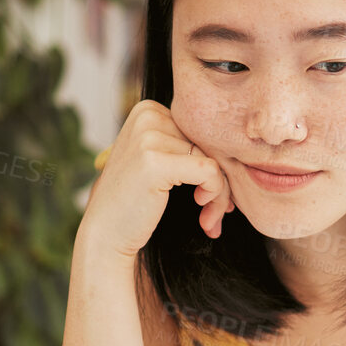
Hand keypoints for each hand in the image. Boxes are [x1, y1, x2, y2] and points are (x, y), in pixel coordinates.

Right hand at [81, 99, 235, 258]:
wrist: (106, 235)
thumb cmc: (137, 203)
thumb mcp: (161, 161)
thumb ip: (189, 146)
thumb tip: (238, 148)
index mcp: (148, 110)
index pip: (202, 131)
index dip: (214, 163)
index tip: (211, 195)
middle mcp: (146, 116)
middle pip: (209, 143)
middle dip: (220, 180)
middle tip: (216, 212)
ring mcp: (147, 137)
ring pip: (213, 159)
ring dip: (220, 194)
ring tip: (208, 218)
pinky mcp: (154, 161)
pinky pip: (209, 171)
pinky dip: (216, 194)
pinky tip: (203, 213)